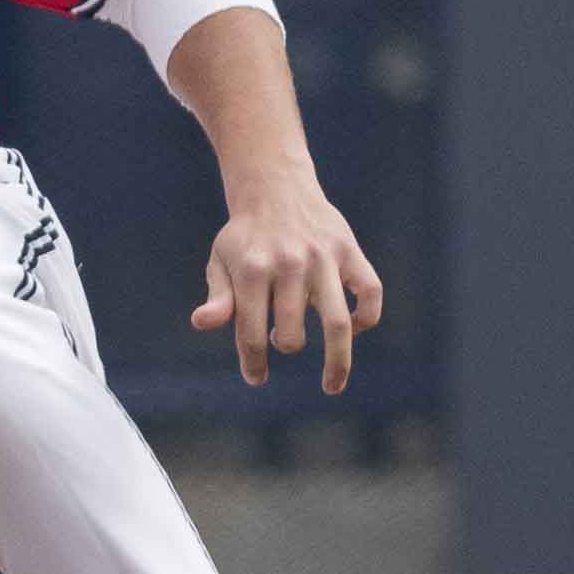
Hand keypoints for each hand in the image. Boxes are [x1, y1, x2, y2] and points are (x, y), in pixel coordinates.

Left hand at [192, 173, 382, 391]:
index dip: (252, 362)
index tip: (256, 378)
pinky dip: (367, 317)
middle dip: (286, 346)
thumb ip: (218, 296)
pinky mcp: (351, 251)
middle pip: (292, 332)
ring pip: (337, 322)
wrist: (275, 189)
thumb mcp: (220, 262)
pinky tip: (355, 329)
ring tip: (332, 384)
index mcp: (251, 271)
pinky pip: (371, 292)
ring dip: (337, 360)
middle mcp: (289, 265)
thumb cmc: (244, 237)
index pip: (251, 332)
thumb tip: (202, 323)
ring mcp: (324, 259)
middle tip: (283, 342)